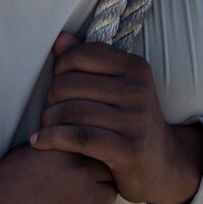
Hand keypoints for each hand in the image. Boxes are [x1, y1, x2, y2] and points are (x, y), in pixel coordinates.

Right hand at [0, 144, 115, 203]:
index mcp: (64, 150)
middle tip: (75, 189)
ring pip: (109, 194)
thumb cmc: (1, 195)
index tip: (74, 168)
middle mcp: (82, 172)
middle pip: (107, 169)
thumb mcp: (19, 157)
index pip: (93, 146)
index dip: (85, 157)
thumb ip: (49, 146)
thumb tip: (65, 140)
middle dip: (96, 176)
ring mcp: (90, 200)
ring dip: (96, 198)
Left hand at [32, 33, 202, 203]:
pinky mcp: (129, 149)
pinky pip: (79, 137)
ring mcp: (136, 120)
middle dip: (50, 98)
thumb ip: (88, 61)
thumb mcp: (117, 87)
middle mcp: (138, 90)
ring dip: (48, 121)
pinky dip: (52, 139)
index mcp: (135, 67)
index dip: (59, 68)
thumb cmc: (130, 122)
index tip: (57, 86)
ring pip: (71, 111)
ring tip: (45, 127)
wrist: (163, 164)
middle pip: (69, 84)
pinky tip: (39, 142)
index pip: (80, 55)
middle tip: (49, 112)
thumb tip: (61, 38)